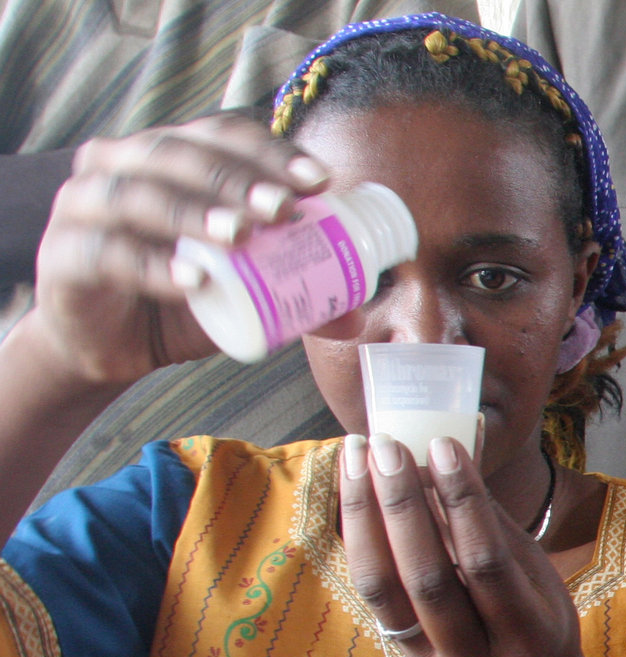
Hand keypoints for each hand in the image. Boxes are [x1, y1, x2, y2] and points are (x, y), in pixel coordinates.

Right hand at [32, 111, 330, 385]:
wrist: (105, 348)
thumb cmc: (173, 305)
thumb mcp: (237, 296)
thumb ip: (289, 295)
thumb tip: (356, 312)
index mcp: (167, 157)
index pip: (221, 136)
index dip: (269, 153)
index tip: (317, 182)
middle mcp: (121, 164)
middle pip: (181, 154)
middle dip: (238, 179)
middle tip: (283, 209)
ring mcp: (85, 205)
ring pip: (140, 194)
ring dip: (196, 212)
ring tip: (241, 237)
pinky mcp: (66, 255)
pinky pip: (110, 252)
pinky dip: (153, 264)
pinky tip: (191, 279)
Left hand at [340, 433, 601, 656]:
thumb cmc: (540, 622)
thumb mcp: (537, 577)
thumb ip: (492, 525)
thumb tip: (449, 456)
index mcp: (527, 636)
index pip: (485, 563)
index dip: (462, 502)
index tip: (443, 446)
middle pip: (427, 578)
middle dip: (402, 505)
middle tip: (387, 446)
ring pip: (385, 589)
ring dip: (366, 517)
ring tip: (357, 458)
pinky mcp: (404, 655)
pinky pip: (372, 594)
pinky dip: (360, 539)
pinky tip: (355, 494)